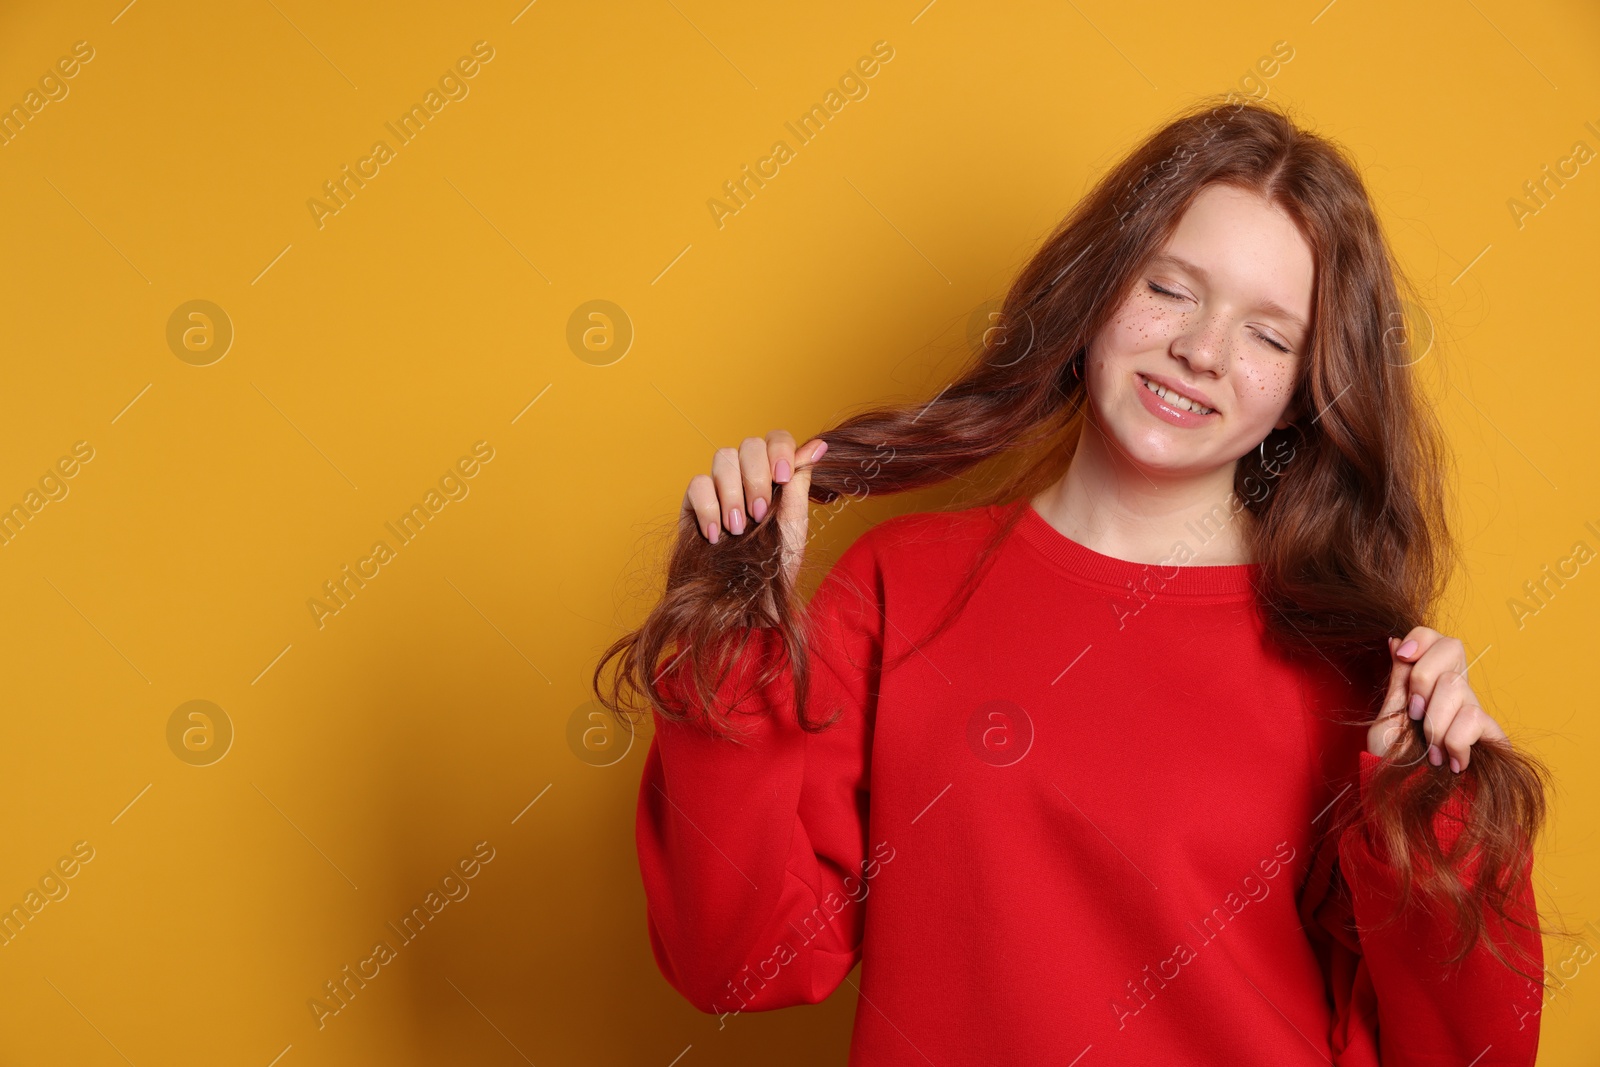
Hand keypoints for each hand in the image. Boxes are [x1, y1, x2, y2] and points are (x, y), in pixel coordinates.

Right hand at [681, 431, 828, 585]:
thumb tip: (820, 445)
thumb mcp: (795, 525)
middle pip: (748, 445)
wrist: (744, 604)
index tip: (783, 477)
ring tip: (739, 529)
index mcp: (775, 477)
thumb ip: (800, 483)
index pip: (776, 439)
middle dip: (757, 477)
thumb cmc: (774, 569)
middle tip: (761, 513)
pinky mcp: (693, 504)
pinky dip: (709, 507)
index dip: (779, 449)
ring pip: (722, 459)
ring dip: (734, 493)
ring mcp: (719, 488)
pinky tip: (716, 534)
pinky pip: (697, 484)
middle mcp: (747, 477)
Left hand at [1367, 626, 1506, 772]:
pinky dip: (1454, 741)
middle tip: (1413, 711)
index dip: (1421, 638)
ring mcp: (1472, 709)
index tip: (1402, 655)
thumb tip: (1396, 639)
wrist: (1408, 800)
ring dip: (1432, 721)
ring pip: (1456, 685)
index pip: (1434, 636)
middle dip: (1423, 676)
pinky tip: (1450, 762)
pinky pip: (1473, 717)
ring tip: (1428, 750)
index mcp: (1427, 681)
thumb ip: (1397, 681)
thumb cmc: (1393, 762)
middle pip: (1452, 647)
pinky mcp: (1490, 734)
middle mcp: (1453, 689)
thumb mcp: (1386, 717)